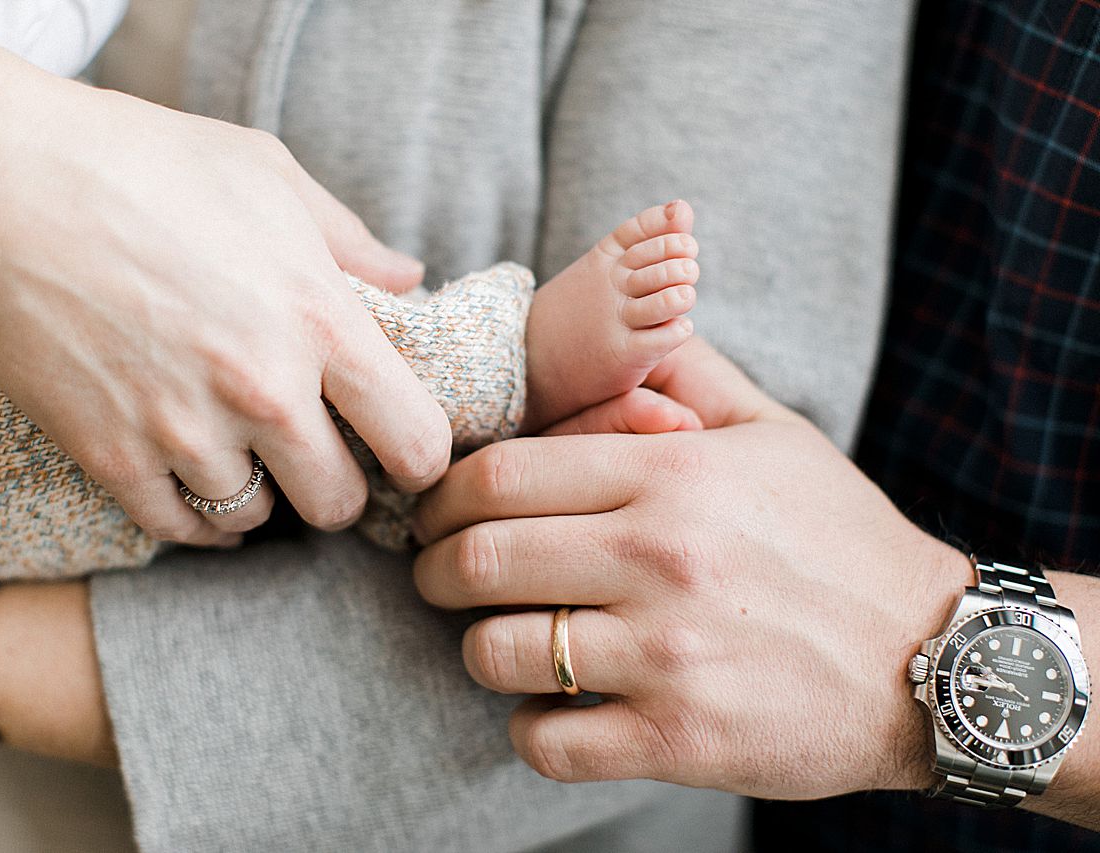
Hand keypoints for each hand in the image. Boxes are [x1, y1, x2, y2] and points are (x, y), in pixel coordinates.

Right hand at [0, 38, 449, 544]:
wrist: (0, 185)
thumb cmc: (145, 164)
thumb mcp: (269, 175)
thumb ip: (352, 241)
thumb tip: (409, 280)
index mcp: (320, 321)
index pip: (417, 441)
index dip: (421, 458)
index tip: (402, 451)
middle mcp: (264, 390)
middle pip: (339, 502)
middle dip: (338, 488)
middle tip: (318, 458)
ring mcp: (184, 430)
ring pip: (258, 520)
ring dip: (262, 497)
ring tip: (248, 456)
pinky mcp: (111, 455)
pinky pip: (180, 527)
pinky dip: (197, 516)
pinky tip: (198, 484)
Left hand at [412, 338, 973, 797]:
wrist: (935, 657)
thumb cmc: (839, 539)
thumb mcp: (773, 431)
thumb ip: (683, 372)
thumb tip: (612, 333)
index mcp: (671, 475)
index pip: (498, 474)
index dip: (441, 494)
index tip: (435, 510)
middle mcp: (660, 559)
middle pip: (475, 558)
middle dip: (434, 568)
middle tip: (441, 573)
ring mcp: (667, 656)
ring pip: (496, 652)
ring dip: (478, 646)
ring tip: (502, 637)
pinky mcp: (679, 740)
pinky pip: (545, 742)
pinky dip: (528, 728)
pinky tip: (553, 707)